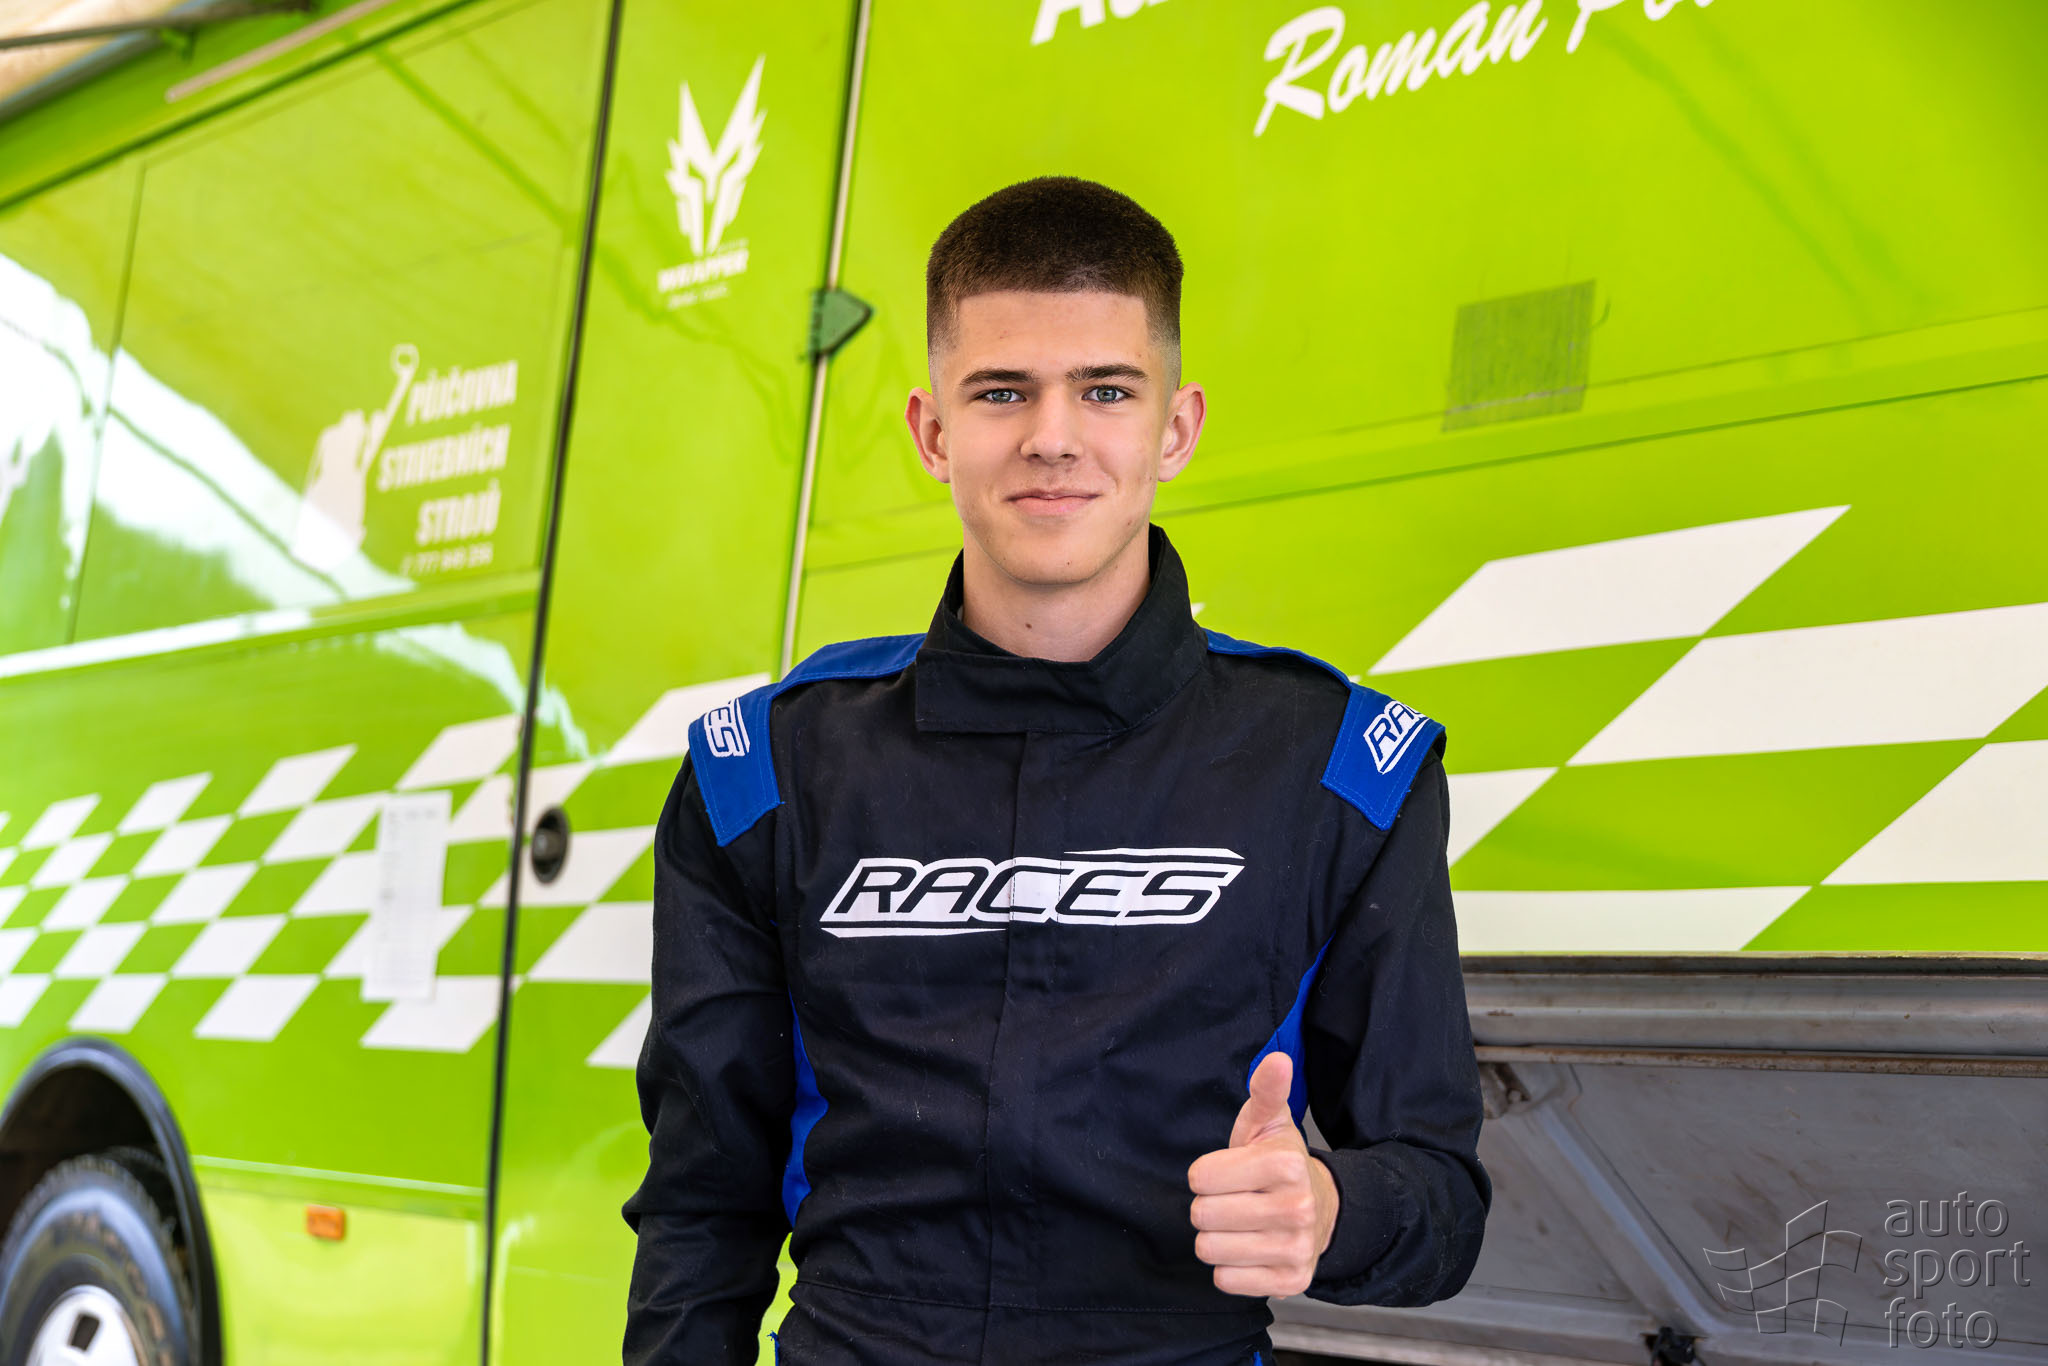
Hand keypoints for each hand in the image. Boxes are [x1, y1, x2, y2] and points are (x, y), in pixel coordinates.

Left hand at [1187, 1052, 1339, 1296]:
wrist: (1321, 1210)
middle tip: (1233, 1199)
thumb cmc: (1278, 1165)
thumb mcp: (1268, 1123)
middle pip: (1202, 1215)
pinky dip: (1229, 1267)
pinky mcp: (1290, 1282)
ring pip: (1210, 1250)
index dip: (1205, 1174)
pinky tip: (1249, 1249)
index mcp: (1286, 1164)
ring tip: (1240, 1224)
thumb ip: (1266, 1090)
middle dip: (1209, 1207)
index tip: (1228, 1172)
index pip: (1200, 1178)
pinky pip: (1226, 1281)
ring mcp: (1295, 1248)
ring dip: (1216, 1238)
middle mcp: (1296, 1207)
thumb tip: (1277, 1059)